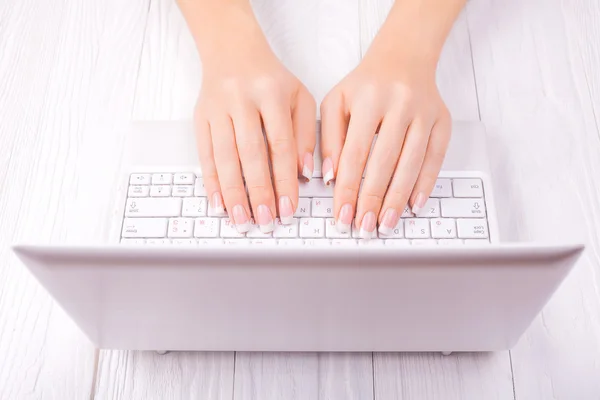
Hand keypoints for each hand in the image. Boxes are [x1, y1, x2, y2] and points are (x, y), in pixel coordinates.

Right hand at [195, 34, 315, 232]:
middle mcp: (242, 100)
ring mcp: (217, 108)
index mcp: (272, 94)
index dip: (285, 180)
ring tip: (241, 219)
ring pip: (225, 156)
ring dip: (233, 192)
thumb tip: (304, 173)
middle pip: (251, 154)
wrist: (232, 48)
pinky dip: (211, 180)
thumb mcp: (300, 97)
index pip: (281, 145)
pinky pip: (204, 153)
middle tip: (265, 221)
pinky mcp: (200, 117)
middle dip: (259, 192)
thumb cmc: (271, 79)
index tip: (289, 208)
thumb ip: (306, 134)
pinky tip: (218, 202)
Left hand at [320, 48, 450, 238]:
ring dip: (397, 199)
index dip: (348, 188)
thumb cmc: (365, 86)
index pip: (355, 154)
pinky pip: (435, 158)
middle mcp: (399, 104)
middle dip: (372, 200)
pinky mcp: (443, 121)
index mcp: (368, 99)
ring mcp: (425, 113)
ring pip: (411, 164)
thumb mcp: (335, 102)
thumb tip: (330, 178)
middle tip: (363, 227)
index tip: (342, 215)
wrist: (404, 58)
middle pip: (384, 162)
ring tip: (385, 224)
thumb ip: (328, 138)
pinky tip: (413, 205)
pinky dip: (425, 184)